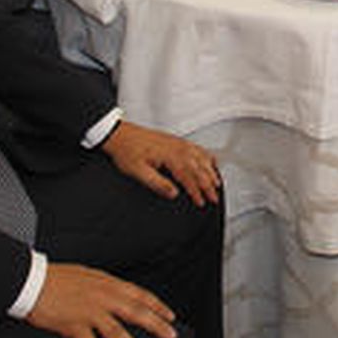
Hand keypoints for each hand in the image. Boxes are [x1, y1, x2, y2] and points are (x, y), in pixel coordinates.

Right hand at [26, 262, 177, 337]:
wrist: (32, 280)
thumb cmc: (57, 277)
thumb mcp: (88, 276)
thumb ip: (105, 286)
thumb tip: (117, 293)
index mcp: (108, 283)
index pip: (140, 294)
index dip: (157, 306)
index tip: (170, 316)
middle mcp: (103, 296)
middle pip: (136, 312)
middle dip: (156, 325)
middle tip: (171, 336)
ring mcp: (89, 311)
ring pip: (117, 332)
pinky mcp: (73, 325)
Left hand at [102, 121, 221, 207]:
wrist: (120, 135)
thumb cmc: (127, 151)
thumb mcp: (138, 172)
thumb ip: (157, 183)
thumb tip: (173, 193)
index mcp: (170, 156)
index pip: (189, 177)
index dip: (196, 192)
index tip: (201, 202)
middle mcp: (178, 148)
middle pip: (199, 168)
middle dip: (208, 184)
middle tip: (214, 198)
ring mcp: (179, 143)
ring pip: (202, 158)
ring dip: (211, 171)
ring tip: (217, 184)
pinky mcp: (176, 141)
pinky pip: (198, 148)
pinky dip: (207, 156)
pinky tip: (210, 161)